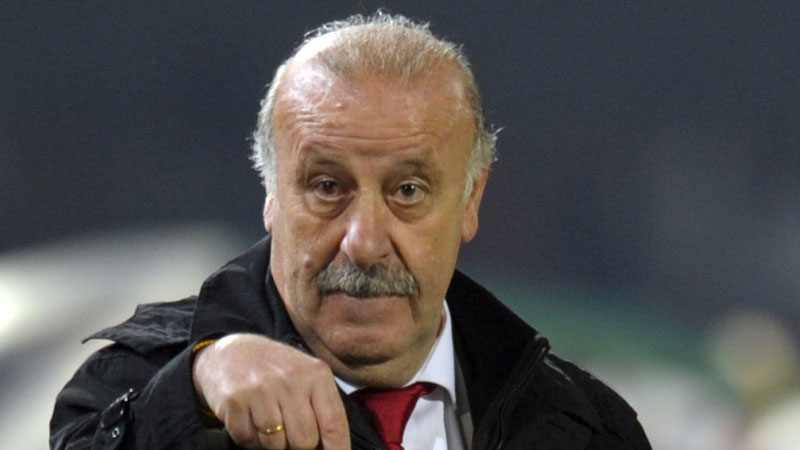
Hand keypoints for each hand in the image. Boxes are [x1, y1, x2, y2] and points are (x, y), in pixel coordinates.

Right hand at [192, 333, 349, 448]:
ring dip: (271, 440)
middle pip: (305, 441)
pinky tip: (249, 417)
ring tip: (266, 418)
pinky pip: (247, 440)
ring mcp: (261, 389)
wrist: (230, 350)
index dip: (337, 449)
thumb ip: (322, 409)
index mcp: (316, 374)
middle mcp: (290, 380)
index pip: (334, 423)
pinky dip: (248, 437)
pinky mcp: (234, 400)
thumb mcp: (306, 378)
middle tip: (288, 427)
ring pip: (275, 445)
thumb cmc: (275, 370)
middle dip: (297, 443)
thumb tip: (333, 448)